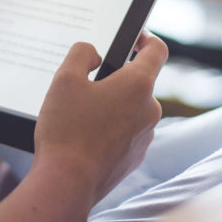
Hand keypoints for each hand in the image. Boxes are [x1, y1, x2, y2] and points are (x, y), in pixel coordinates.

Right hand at [33, 31, 166, 208]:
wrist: (66, 184)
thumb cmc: (66, 130)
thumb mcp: (65, 79)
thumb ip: (81, 53)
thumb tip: (94, 55)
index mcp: (138, 85)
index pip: (157, 50)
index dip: (145, 38)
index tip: (134, 37)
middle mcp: (149, 110)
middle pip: (139, 82)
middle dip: (116, 79)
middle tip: (86, 84)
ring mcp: (144, 137)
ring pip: (131, 109)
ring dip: (112, 106)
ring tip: (80, 115)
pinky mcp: (134, 157)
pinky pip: (126, 133)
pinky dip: (110, 129)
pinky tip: (84, 137)